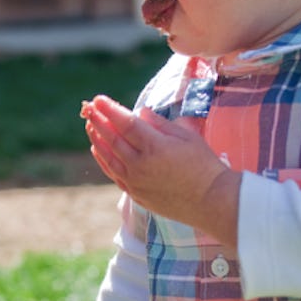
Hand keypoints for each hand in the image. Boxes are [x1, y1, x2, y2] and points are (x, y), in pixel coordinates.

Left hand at [81, 95, 240, 246]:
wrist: (211, 202)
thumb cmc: (204, 165)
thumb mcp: (188, 137)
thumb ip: (161, 124)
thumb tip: (140, 112)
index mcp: (155, 147)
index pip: (126, 123)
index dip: (110, 110)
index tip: (99, 99)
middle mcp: (141, 165)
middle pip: (113, 139)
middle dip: (99, 120)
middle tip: (89, 107)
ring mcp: (136, 182)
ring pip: (108, 157)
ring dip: (97, 139)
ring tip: (90, 124)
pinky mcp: (136, 195)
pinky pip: (113, 174)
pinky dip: (103, 159)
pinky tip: (97, 149)